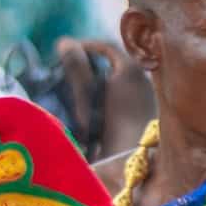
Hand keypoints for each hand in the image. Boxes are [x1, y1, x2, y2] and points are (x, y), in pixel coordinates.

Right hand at [56, 38, 155, 160]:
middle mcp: (140, 80)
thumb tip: (63, 41)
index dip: (83, 46)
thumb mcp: (87, 93)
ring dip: (93, 82)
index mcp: (130, 70)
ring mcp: (142, 99)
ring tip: (73, 89)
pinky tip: (88, 110)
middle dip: (87, 64)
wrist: (128, 164)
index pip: (106, 47)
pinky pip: (118, 97)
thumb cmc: (106, 124)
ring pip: (113, 81)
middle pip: (110, 63)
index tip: (63, 52)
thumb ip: (76, 67)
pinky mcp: (139, 116)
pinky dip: (102, 97)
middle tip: (66, 69)